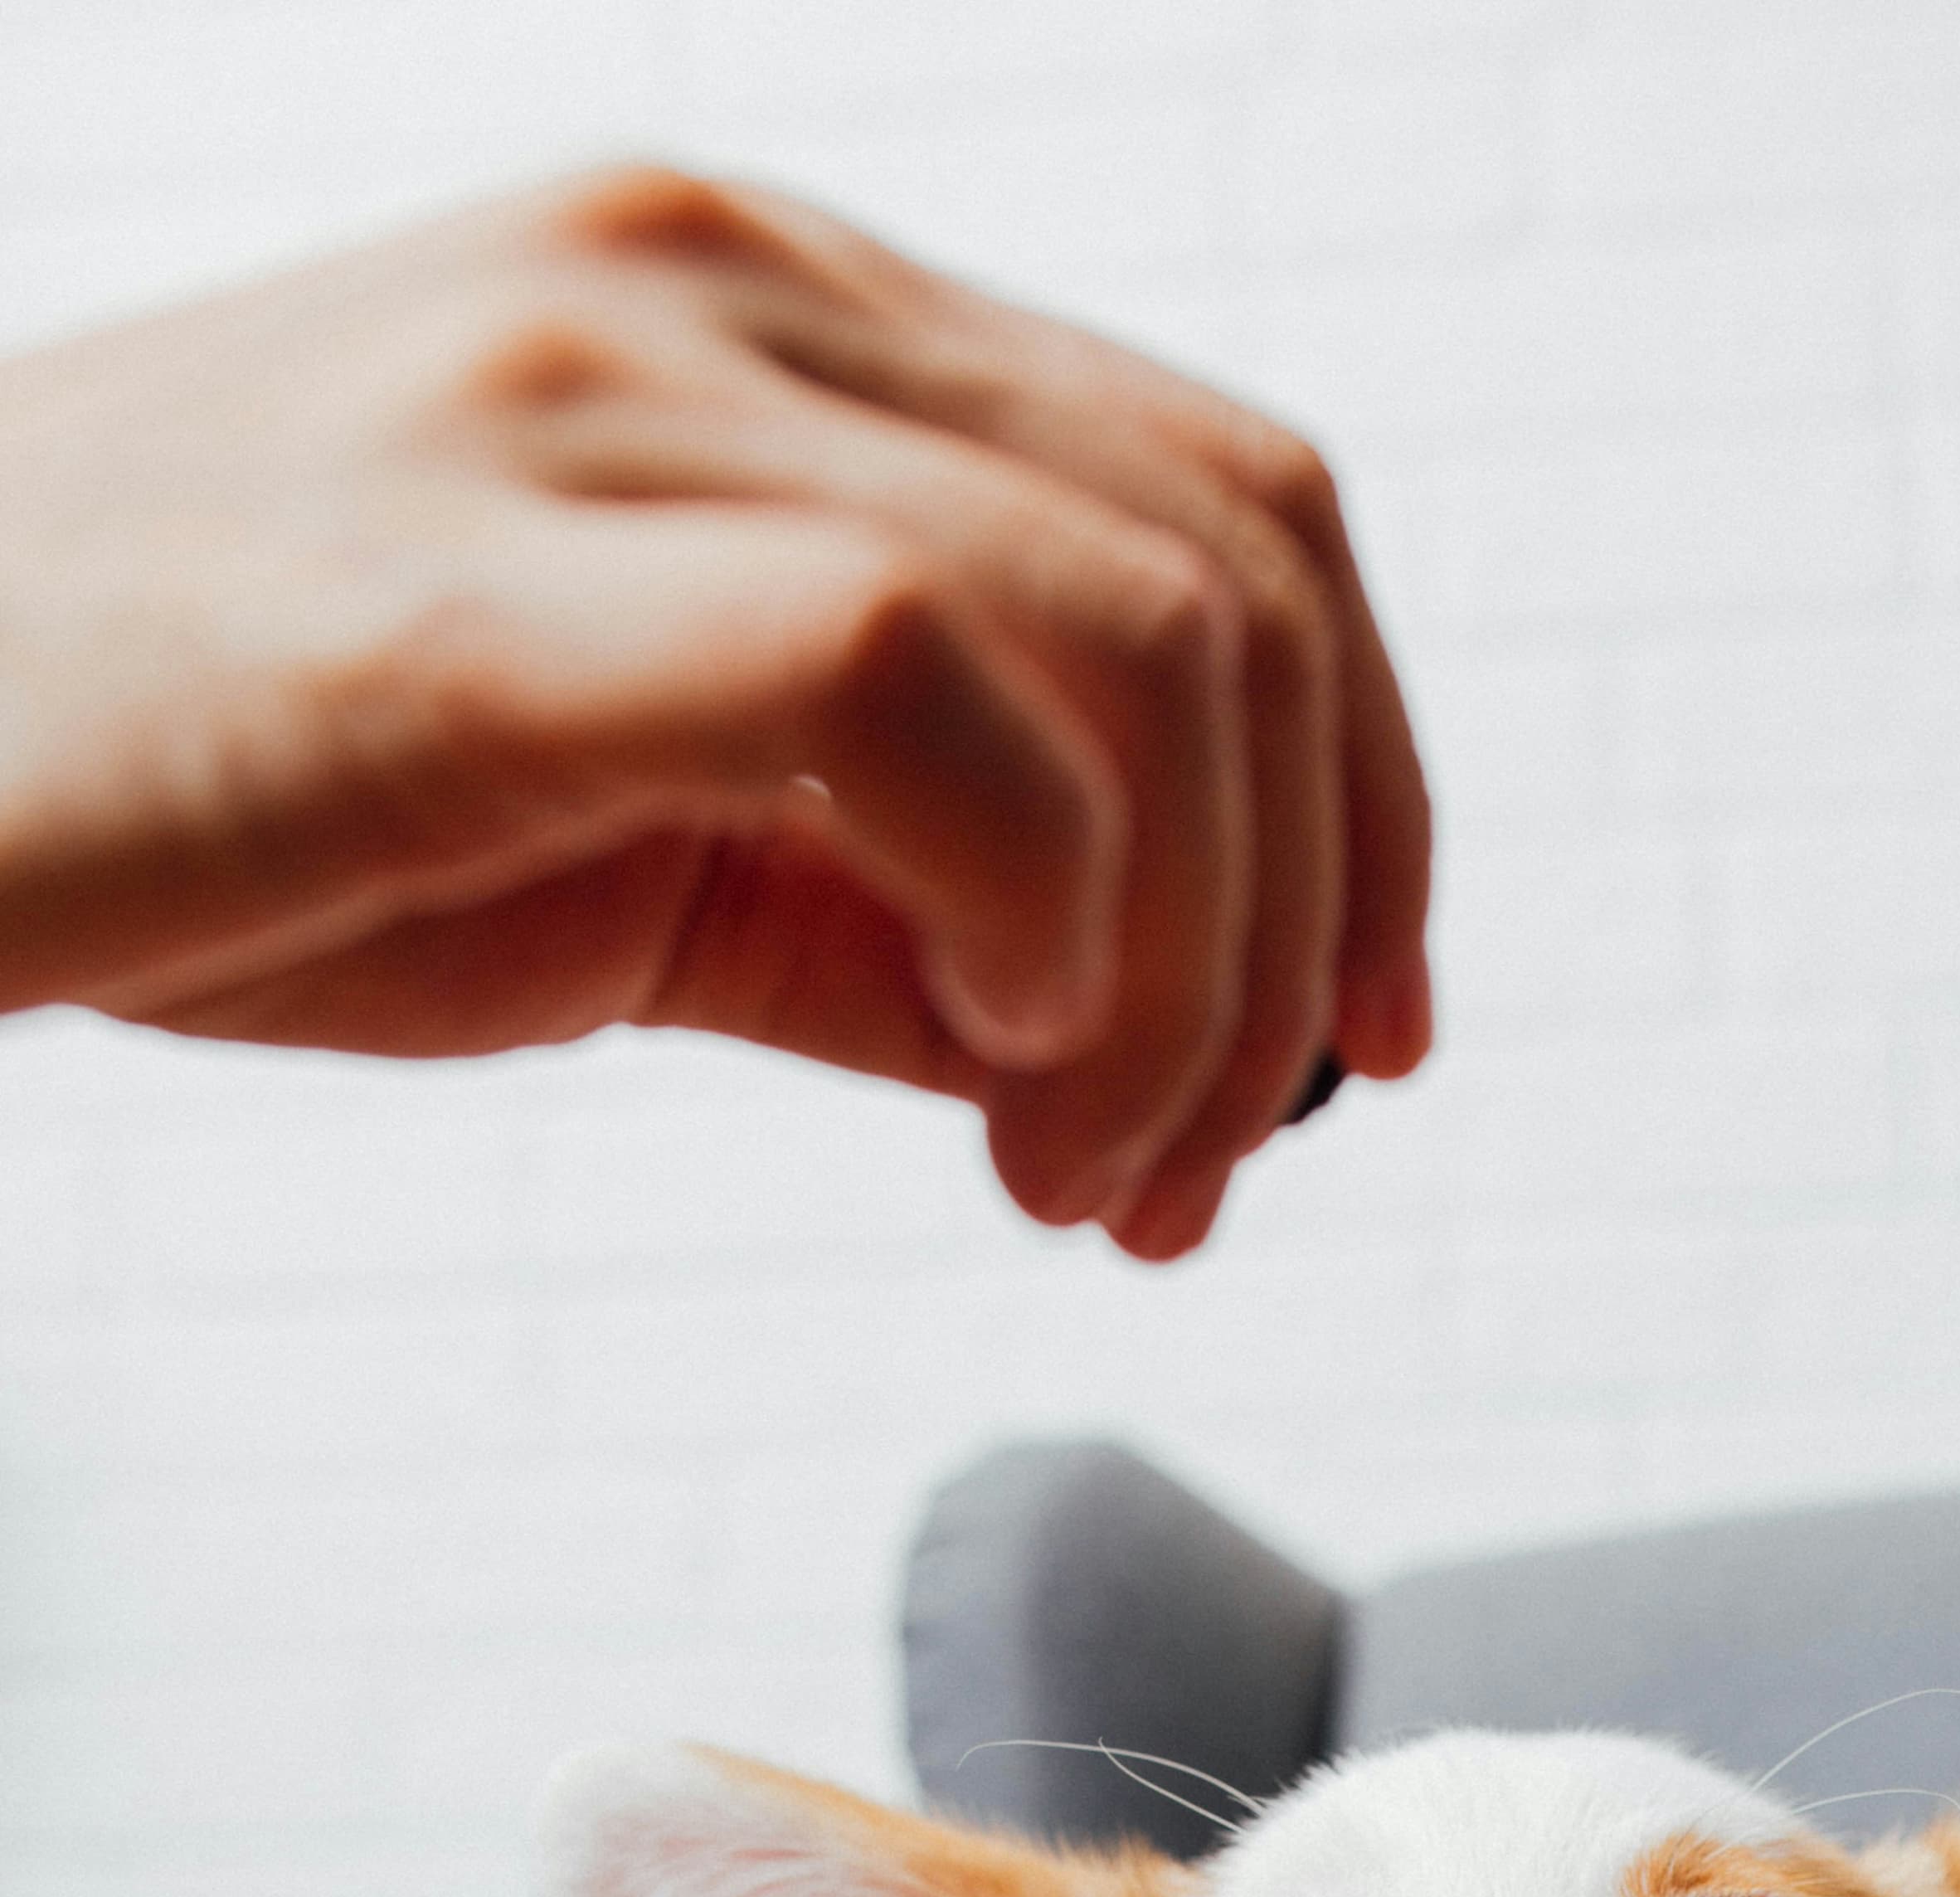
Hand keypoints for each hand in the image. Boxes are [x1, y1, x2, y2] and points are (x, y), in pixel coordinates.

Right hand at [0, 169, 1431, 1248]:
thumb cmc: (216, 796)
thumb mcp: (623, 821)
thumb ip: (887, 895)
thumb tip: (1129, 1037)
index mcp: (767, 306)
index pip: (1231, 502)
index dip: (1369, 794)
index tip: (1364, 1042)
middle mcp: (716, 282)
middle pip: (1242, 571)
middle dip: (1304, 927)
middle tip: (1189, 1177)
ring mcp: (600, 394)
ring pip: (1139, 641)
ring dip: (1191, 972)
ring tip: (1076, 1168)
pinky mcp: (488, 581)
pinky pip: (923, 692)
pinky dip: (1044, 919)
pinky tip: (985, 1077)